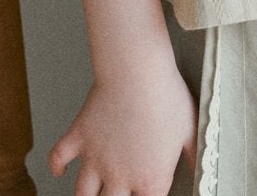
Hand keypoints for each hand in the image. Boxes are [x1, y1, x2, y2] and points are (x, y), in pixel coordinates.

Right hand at [48, 63, 196, 195]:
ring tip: (89, 195)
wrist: (137, 73)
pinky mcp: (79, 137)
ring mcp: (96, 158)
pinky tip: (60, 170)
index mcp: (150, 177)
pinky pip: (60, 157)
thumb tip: (199, 165)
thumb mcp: (191, 128)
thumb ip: (193, 152)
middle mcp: (120, 175)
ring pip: (83, 193)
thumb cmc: (165, 96)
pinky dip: (57, 166)